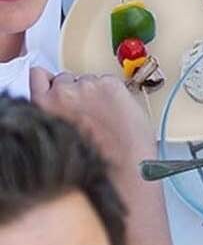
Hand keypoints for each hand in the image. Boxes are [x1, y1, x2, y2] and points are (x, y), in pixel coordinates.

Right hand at [29, 65, 153, 172]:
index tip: (57, 89)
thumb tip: (60, 109)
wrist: (121, 167)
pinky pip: (109, 81)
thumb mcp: (57, 139)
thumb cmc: (92, 162)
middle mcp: (62, 93)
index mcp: (43, 106)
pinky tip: (116, 113)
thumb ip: (54, 117)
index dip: (51, 84)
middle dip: (77, 92)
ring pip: (89, 79)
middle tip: (88, 113)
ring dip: (96, 93)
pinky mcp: (111, 85)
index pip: (39, 76)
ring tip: (105, 118)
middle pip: (66, 78)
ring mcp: (87, 87)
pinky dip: (114, 93)